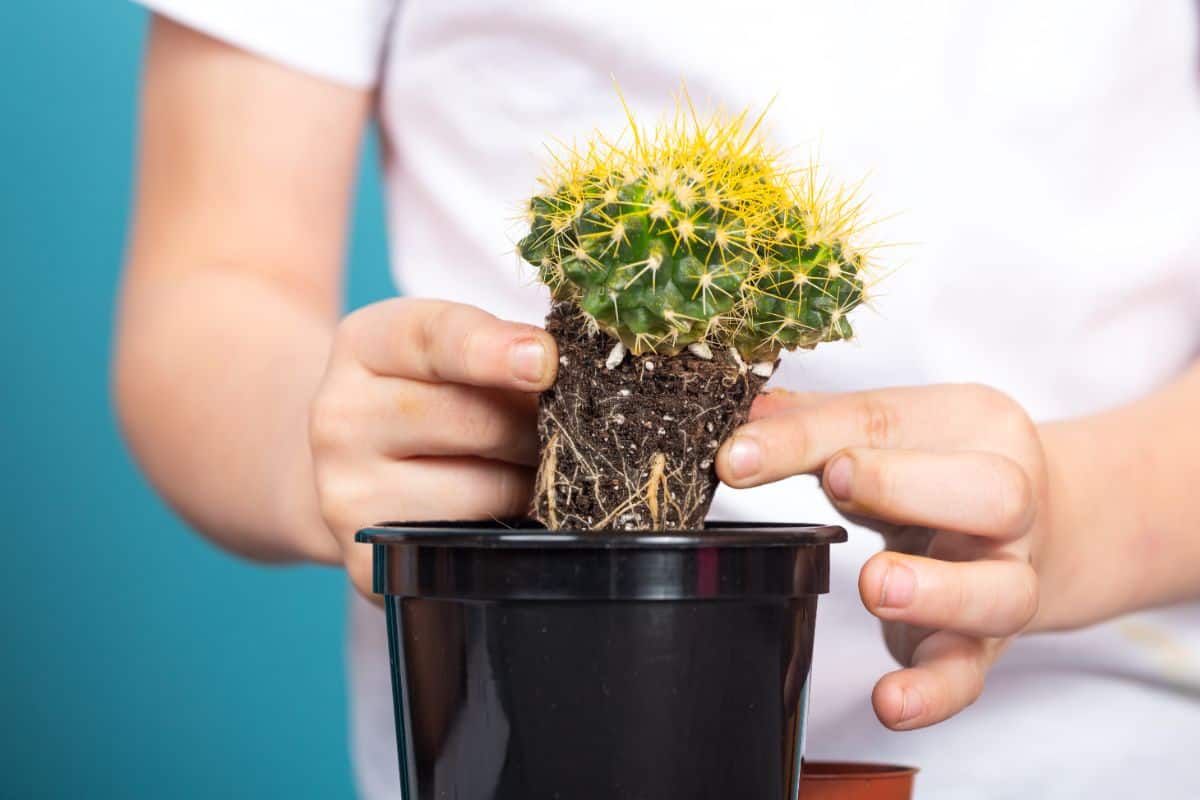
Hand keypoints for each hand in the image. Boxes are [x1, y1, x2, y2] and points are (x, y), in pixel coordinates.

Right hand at [308, 298, 556, 596]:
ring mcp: (349, 500)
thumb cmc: (431, 397)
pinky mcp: (375, 567)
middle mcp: (340, 422)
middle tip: (559, 427)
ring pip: (490, 491)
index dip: (495, 351)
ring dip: (533, 481)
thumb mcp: (451, 351)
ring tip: (526, 470)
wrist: (360, 470)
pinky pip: (481, 548)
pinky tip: (503, 516)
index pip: (435, 339)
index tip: (545, 361)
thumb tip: (556, 368)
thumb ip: (501, 348)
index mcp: (364, 346)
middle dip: (537, 426)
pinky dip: (512, 533)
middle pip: (476, 422)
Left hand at [717, 384, 1046, 729]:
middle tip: (838, 483)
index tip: (741, 455)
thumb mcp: (885, 431)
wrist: (1042, 524)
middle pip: (994, 493)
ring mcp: (1003, 578)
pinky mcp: (985, 647)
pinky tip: (889, 703)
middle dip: (908, 486)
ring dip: (937, 592)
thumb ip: (814, 424)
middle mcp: (1009, 504)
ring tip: (875, 587)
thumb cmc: (938, 467)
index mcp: (975, 426)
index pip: (888, 420)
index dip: (809, 435)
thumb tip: (744, 422)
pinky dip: (931, 694)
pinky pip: (970, 675)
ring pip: (1000, 593)